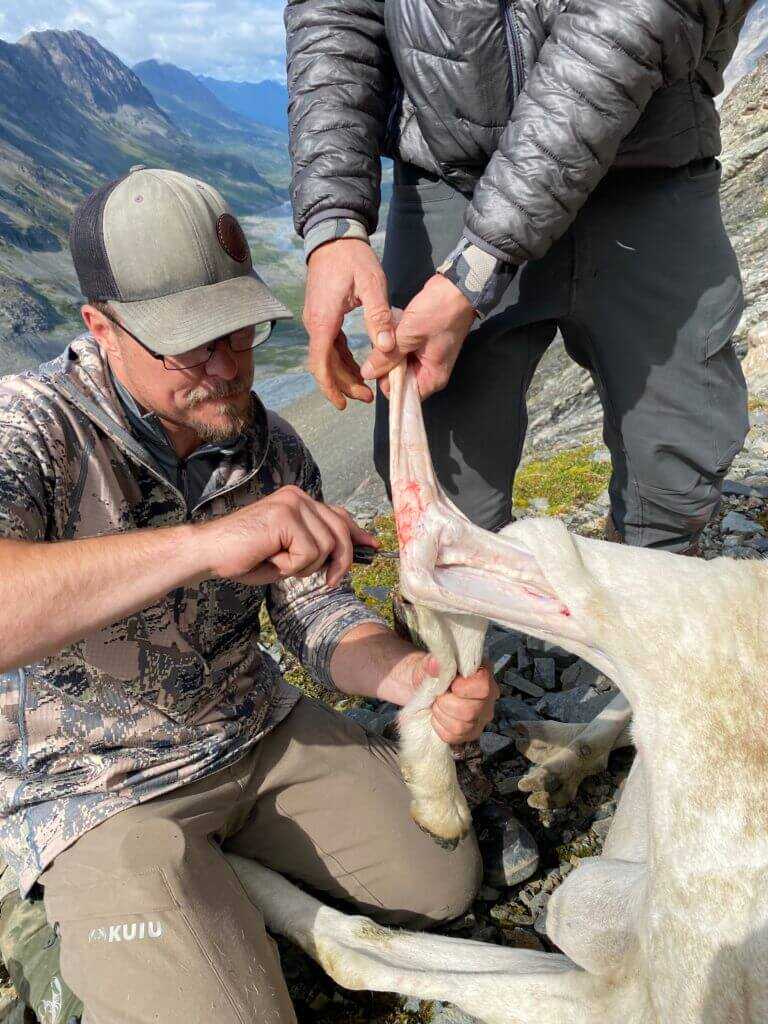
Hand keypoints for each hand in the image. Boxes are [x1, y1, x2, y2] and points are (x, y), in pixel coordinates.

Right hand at [199, 486, 377, 586]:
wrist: (209, 553)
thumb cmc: (244, 557)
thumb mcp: (287, 552)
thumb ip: (314, 547)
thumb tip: (346, 555)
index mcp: (298, 501)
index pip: (338, 515)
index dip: (357, 533)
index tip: (373, 546)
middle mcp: (298, 496)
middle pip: (341, 531)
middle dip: (341, 562)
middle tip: (329, 582)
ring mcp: (292, 503)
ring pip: (327, 546)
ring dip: (305, 566)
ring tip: (279, 563)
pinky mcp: (285, 516)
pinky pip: (309, 552)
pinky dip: (291, 566)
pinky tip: (270, 559)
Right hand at [304, 239, 394, 409]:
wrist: (334, 236)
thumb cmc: (352, 258)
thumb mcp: (372, 284)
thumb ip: (378, 316)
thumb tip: (385, 346)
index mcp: (324, 320)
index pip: (320, 363)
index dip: (331, 386)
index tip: (343, 403)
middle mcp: (315, 324)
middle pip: (324, 365)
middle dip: (343, 385)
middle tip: (367, 397)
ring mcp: (317, 321)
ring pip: (326, 357)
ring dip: (343, 374)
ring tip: (365, 388)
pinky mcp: (322, 317)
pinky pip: (330, 345)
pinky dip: (342, 360)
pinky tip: (358, 367)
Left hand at [359, 274, 475, 398]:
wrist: (457, 288)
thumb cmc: (439, 312)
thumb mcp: (408, 335)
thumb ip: (386, 357)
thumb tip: (367, 374)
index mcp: (432, 378)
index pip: (403, 394)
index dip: (389, 382)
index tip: (380, 363)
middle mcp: (430, 373)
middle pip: (400, 380)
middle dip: (389, 364)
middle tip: (388, 342)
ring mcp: (426, 359)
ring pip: (399, 363)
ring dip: (392, 350)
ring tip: (394, 333)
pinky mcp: (422, 346)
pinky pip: (403, 350)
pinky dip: (397, 342)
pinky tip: (397, 328)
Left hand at [431, 662, 498, 743]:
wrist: (423, 688)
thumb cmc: (431, 673)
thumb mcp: (426, 663)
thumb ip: (430, 662)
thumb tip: (434, 664)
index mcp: (482, 674)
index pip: (483, 686)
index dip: (463, 688)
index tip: (450, 685)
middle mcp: (488, 697)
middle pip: (471, 710)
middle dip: (446, 703)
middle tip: (438, 695)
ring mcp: (481, 717)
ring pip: (462, 726)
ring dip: (441, 715)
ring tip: (437, 704)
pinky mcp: (470, 733)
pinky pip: (454, 737)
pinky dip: (440, 727)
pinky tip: (439, 715)